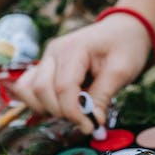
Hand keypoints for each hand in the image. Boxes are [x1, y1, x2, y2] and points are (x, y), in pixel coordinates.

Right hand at [12, 14, 151, 133]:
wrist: (125, 29)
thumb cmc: (126, 46)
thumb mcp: (122, 71)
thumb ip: (102, 96)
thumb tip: (91, 123)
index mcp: (74, 48)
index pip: (64, 87)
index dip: (74, 112)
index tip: (90, 126)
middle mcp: (54, 51)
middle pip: (41, 90)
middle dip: (61, 111)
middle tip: (84, 119)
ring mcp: (47, 58)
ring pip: (28, 90)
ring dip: (46, 108)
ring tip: (72, 110)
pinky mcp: (45, 66)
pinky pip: (27, 87)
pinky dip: (38, 101)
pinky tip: (60, 105)